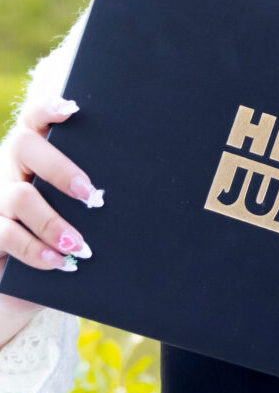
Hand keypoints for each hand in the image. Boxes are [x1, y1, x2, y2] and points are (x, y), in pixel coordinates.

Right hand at [1, 98, 101, 336]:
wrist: (26, 283)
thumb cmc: (69, 234)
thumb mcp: (81, 208)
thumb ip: (95, 190)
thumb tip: (150, 178)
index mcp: (34, 154)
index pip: (34, 118)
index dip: (47, 109)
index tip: (72, 108)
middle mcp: (9, 169)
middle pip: (23, 146)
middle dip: (60, 168)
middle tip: (91, 194)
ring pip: (17, 196)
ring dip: (53, 221)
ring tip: (80, 243)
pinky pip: (5, 234)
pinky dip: (36, 249)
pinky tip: (59, 261)